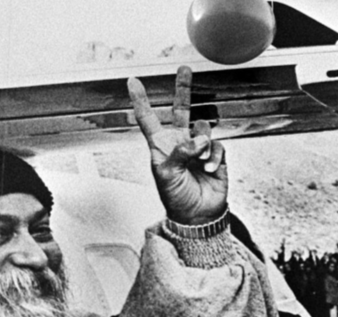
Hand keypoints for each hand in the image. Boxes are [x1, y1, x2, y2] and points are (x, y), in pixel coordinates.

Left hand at [128, 66, 227, 224]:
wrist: (197, 214)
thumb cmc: (175, 196)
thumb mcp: (166, 175)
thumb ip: (178, 153)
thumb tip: (196, 139)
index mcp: (160, 146)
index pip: (148, 119)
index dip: (141, 100)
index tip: (132, 81)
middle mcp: (178, 142)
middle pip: (181, 109)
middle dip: (183, 89)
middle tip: (184, 69)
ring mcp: (197, 147)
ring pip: (202, 129)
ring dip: (201, 145)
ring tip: (198, 162)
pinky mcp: (215, 154)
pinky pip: (217, 145)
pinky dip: (213, 157)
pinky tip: (208, 169)